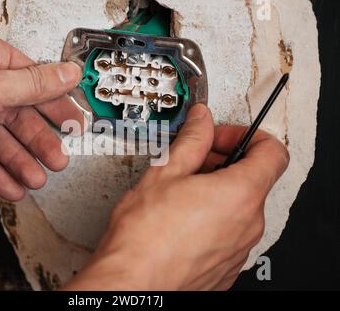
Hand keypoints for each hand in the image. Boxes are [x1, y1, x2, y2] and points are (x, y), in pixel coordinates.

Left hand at [0, 23, 82, 200]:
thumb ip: (36, 85)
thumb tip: (68, 74)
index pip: (31, 79)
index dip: (54, 103)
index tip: (73, 119)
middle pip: (16, 113)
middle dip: (38, 140)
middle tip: (58, 158)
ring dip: (19, 161)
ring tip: (37, 177)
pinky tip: (12, 185)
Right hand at [64, 104, 289, 290]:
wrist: (132, 282)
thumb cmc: (144, 236)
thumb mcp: (165, 173)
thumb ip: (191, 140)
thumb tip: (202, 121)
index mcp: (239, 194)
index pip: (272, 151)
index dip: (247, 136)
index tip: (221, 138)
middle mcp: (248, 224)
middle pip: (253, 178)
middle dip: (223, 162)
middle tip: (192, 161)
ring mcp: (239, 249)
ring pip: (239, 207)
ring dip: (216, 191)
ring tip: (179, 192)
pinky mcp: (225, 267)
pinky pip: (228, 233)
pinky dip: (212, 218)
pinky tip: (181, 219)